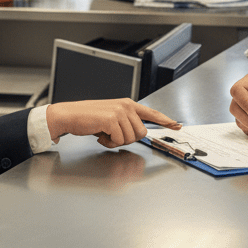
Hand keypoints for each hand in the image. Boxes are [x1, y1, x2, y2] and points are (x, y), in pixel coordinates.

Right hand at [45, 99, 180, 147]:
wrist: (69, 115)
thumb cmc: (89, 118)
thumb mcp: (112, 117)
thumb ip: (126, 122)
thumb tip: (138, 132)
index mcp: (128, 104)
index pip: (152, 112)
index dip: (166, 120)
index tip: (177, 125)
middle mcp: (126, 106)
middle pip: (141, 132)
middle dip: (128, 139)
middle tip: (112, 135)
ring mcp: (119, 112)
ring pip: (131, 138)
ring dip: (117, 142)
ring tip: (104, 134)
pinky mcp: (111, 119)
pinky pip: (119, 140)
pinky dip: (109, 143)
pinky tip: (100, 135)